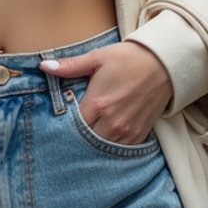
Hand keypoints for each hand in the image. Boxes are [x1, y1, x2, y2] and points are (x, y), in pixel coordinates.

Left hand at [39, 41, 172, 144]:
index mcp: (97, 104)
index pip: (72, 126)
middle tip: (72, 131)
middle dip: (78, 137)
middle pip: (85, 141)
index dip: (64, 125)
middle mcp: (111, 122)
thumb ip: (70, 66)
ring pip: (102, 149)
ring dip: (94, 144)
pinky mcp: (139, 134)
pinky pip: (120, 150)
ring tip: (88, 136)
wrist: (164, 63)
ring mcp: (127, 131)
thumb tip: (43, 66)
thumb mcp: (97, 58)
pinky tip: (105, 137)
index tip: (60, 122)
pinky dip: (111, 146)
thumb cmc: (128, 59)